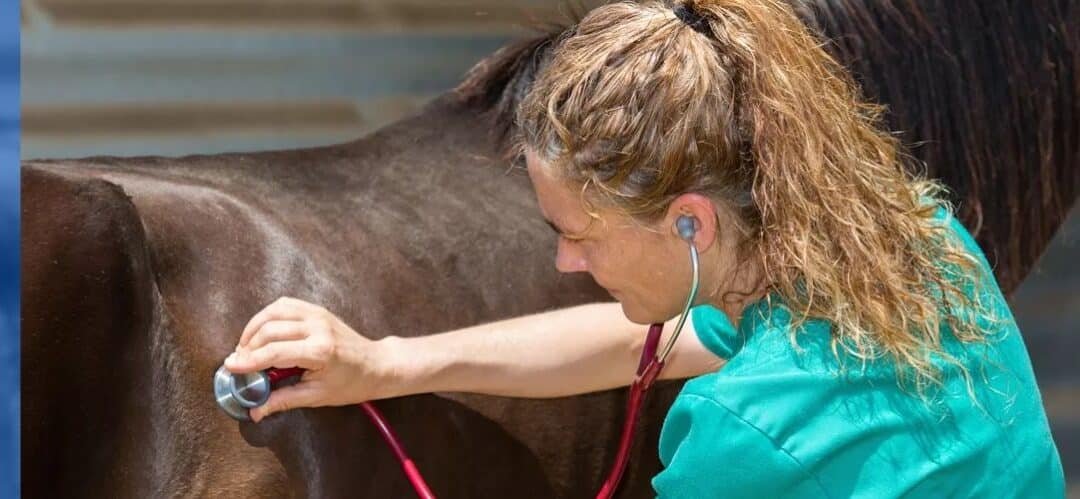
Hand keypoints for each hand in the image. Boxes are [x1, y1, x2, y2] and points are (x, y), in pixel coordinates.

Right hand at [224, 296, 394, 421]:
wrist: (376, 364)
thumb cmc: (351, 383)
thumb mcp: (317, 396)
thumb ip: (284, 400)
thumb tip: (256, 411)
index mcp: (320, 351)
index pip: (274, 352)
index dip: (249, 360)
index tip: (230, 366)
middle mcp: (317, 327)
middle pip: (269, 330)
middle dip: (248, 346)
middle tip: (239, 362)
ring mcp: (317, 314)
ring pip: (273, 312)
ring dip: (254, 328)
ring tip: (246, 347)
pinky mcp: (317, 309)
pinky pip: (284, 305)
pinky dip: (267, 315)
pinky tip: (261, 331)